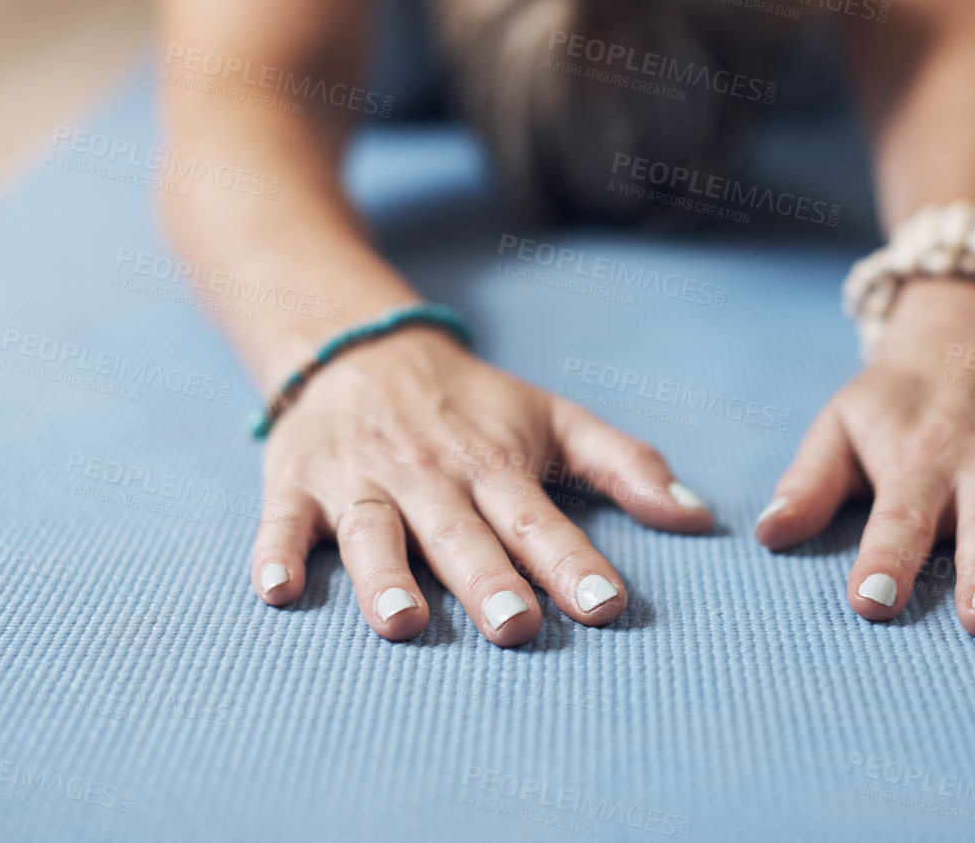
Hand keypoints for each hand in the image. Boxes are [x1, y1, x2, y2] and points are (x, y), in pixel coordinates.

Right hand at [250, 328, 713, 645]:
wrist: (358, 347)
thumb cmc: (470, 403)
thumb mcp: (553, 419)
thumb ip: (623, 464)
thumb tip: (698, 516)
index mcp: (494, 466)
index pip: (538, 520)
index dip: (572, 562)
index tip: (606, 607)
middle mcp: (429, 477)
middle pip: (460, 535)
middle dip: (488, 579)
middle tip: (515, 627)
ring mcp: (360, 482)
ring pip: (374, 533)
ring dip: (385, 577)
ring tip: (404, 623)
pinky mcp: (297, 486)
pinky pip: (281, 523)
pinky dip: (275, 553)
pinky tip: (276, 590)